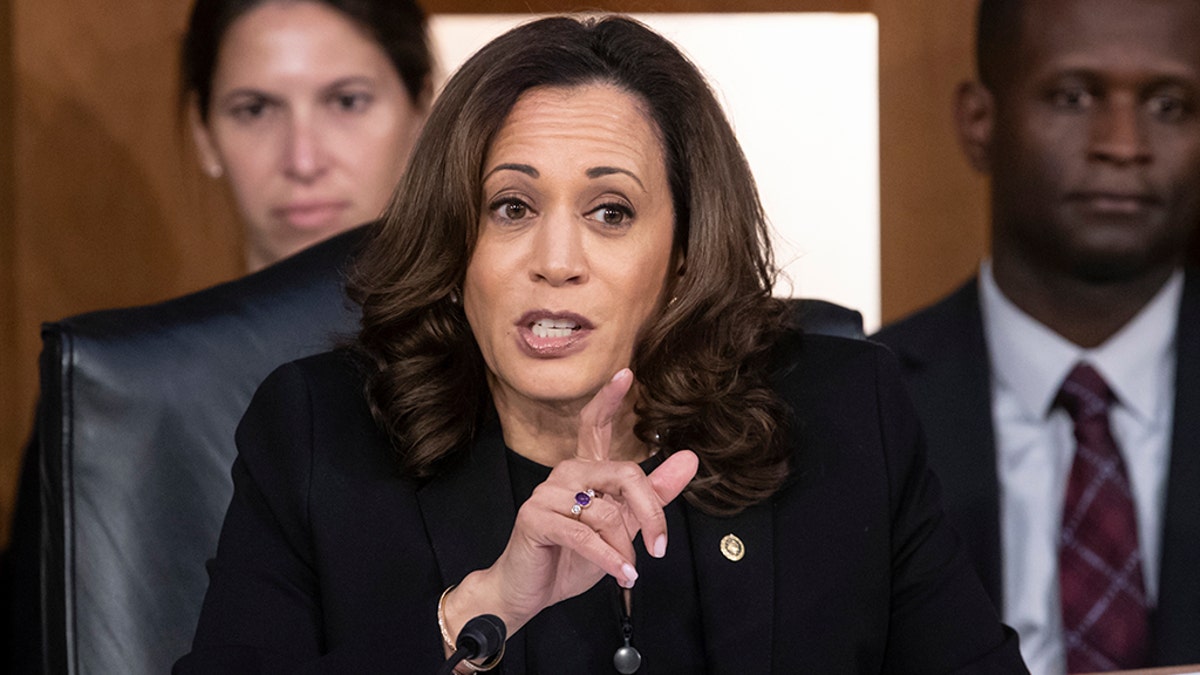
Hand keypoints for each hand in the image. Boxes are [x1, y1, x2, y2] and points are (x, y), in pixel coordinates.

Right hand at [444, 369, 697, 638]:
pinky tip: (622, 575)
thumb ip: (654, 496)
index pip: (595, 425)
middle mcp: (565, 474)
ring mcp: (547, 494)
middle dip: (651, 513)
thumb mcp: (622, 528)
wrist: (530, 592)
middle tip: (660, 548)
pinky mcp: (536, 518)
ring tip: (628, 571)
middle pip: (624, 474)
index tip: (626, 374)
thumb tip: (690, 459)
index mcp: (585, 471)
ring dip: (624, 549)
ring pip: (606, 512)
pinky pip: (585, 535)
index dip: (609, 399)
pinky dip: (610, 559)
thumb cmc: (573, 558)